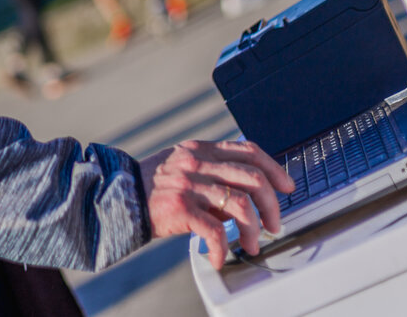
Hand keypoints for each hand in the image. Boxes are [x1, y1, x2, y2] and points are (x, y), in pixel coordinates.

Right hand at [138, 139, 293, 269]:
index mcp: (202, 149)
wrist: (120, 196)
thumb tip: (247, 192)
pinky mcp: (180, 208)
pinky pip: (214, 230)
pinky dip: (222, 247)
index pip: (249, 150)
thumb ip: (214, 170)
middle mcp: (198, 163)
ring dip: (254, 230)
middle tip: (274, 225)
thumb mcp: (184, 165)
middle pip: (253, 179)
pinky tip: (219, 256)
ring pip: (240, 205)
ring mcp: (190, 185)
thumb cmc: (154, 185)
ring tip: (252, 244)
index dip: (274, 168)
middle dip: (272, 206)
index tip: (287, 186)